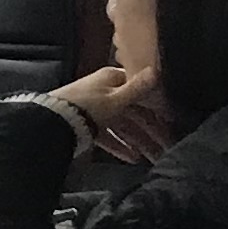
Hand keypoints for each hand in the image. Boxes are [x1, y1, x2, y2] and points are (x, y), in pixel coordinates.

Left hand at [44, 62, 172, 165]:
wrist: (54, 123)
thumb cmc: (88, 106)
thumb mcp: (117, 98)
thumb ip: (138, 88)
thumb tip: (158, 69)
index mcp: (112, 79)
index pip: (141, 91)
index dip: (158, 106)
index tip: (174, 121)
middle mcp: (105, 91)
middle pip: (134, 112)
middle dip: (152, 130)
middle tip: (169, 147)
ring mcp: (95, 109)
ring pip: (123, 125)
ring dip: (139, 141)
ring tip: (155, 158)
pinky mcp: (87, 125)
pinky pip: (108, 135)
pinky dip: (119, 146)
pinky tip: (132, 159)